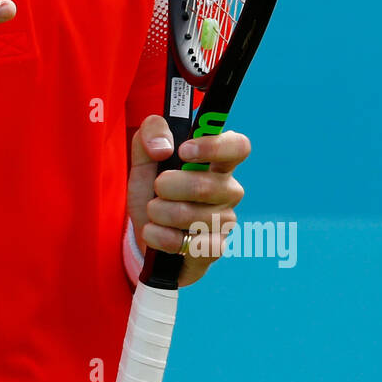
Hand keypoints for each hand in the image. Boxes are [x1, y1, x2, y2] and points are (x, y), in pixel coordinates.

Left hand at [127, 115, 250, 286]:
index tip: (183, 151)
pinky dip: (162, 238)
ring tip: (153, 212)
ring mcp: (225, 221)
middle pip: (207, 186)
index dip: (213, 147)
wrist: (144, 231)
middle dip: (169, 187)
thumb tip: (164, 146)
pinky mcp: (216, 248)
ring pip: (194, 216)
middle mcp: (228, 190)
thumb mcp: (143, 156)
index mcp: (217, 162)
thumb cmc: (153, 189)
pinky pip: (192, 245)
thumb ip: (150, 133)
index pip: (238, 147)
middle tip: (157, 187)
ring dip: (160, 213)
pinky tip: (155, 234)